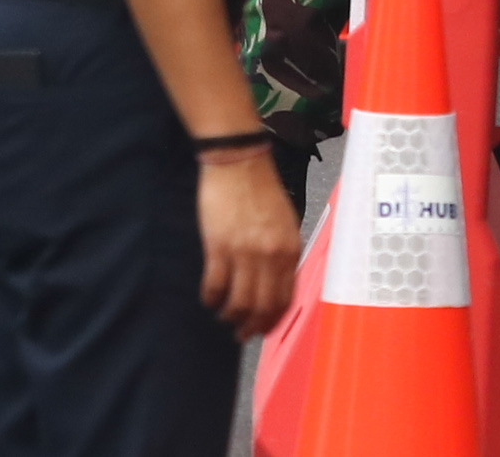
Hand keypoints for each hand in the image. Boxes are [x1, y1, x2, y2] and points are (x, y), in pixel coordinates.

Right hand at [196, 151, 301, 335]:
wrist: (238, 164)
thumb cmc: (262, 190)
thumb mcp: (285, 223)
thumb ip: (283, 254)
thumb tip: (276, 284)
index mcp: (290, 249)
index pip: (284, 298)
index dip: (272, 320)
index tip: (263, 330)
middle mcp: (270, 255)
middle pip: (261, 306)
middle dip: (251, 327)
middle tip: (241, 334)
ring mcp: (244, 252)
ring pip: (238, 302)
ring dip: (229, 316)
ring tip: (224, 316)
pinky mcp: (218, 247)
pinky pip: (214, 285)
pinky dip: (211, 298)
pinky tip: (209, 299)